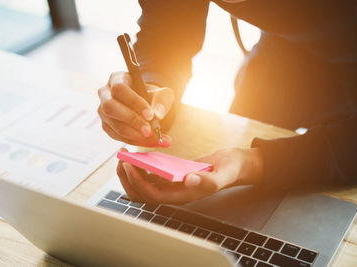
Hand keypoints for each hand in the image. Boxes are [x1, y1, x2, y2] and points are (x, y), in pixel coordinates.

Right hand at [97, 71, 174, 146]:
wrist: (147, 105)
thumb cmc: (152, 96)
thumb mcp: (162, 94)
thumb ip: (162, 101)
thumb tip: (157, 114)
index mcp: (117, 79)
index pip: (120, 89)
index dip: (134, 102)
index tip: (150, 115)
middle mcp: (105, 94)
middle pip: (110, 107)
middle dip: (131, 120)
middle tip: (149, 131)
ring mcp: (103, 111)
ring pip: (112, 124)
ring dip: (133, 134)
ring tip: (152, 138)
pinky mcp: (106, 125)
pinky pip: (116, 135)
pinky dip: (133, 140)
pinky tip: (147, 141)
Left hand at [117, 147, 263, 203]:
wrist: (234, 165)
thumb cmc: (230, 170)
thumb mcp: (223, 174)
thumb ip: (208, 181)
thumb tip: (188, 179)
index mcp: (183, 196)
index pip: (152, 196)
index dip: (138, 183)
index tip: (130, 165)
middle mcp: (174, 193)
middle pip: (142, 194)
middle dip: (128, 180)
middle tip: (121, 160)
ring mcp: (172, 185)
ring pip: (144, 185)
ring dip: (131, 174)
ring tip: (125, 156)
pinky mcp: (172, 175)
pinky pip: (152, 175)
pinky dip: (142, 167)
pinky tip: (139, 154)